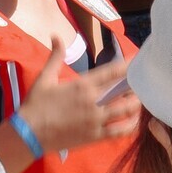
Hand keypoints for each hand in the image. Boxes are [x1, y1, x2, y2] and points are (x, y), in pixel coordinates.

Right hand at [13, 55, 138, 153]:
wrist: (28, 134)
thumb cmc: (36, 105)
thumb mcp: (45, 77)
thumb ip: (55, 56)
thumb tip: (56, 35)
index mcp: (83, 84)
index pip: (112, 71)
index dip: (128, 66)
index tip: (138, 61)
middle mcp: (93, 101)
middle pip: (124, 90)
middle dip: (135, 86)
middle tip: (142, 83)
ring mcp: (96, 120)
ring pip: (126, 110)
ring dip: (136, 104)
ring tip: (142, 100)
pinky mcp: (95, 137)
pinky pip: (120, 131)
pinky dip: (131, 126)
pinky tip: (135, 122)